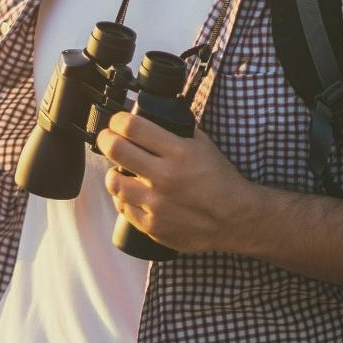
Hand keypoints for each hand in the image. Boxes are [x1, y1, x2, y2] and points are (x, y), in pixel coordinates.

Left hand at [95, 112, 261, 255]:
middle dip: (107, 139)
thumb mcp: (204, 146)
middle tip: (108, 139)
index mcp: (179, 153)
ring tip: (121, 171)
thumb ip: (178, 131)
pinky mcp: (152, 226)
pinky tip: (132, 193)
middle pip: (115, 150)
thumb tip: (153, 116)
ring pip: (113, 182)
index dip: (118, 120)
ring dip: (114, 173)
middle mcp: (164, 178)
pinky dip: (124, 198)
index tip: (117, 121)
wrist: (236, 220)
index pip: (133, 127)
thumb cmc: (220, 181)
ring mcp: (156, 204)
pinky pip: (123, 207)